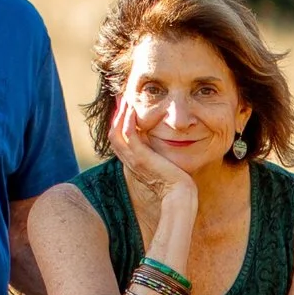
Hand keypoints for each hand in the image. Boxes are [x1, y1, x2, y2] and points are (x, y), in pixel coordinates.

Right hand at [106, 93, 196, 211]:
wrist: (180, 195)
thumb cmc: (178, 184)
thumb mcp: (166, 166)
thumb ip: (162, 156)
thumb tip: (168, 147)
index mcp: (135, 163)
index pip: (120, 141)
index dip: (119, 124)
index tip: (125, 108)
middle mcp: (130, 161)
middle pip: (113, 134)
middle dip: (116, 115)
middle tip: (121, 98)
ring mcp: (134, 160)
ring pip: (117, 132)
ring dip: (120, 114)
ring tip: (125, 99)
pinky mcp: (141, 158)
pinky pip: (129, 134)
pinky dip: (128, 121)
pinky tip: (133, 109)